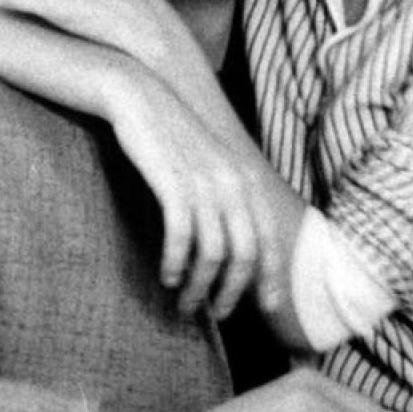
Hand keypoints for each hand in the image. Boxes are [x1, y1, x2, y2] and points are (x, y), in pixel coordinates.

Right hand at [107, 65, 295, 320]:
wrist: (142, 98)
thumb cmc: (173, 138)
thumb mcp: (212, 165)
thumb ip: (228, 197)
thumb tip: (231, 247)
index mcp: (247, 180)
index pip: (268, 239)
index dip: (271, 277)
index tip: (267, 307)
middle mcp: (233, 183)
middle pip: (245, 254)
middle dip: (233, 292)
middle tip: (217, 313)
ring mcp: (205, 183)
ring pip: (213, 252)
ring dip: (200, 286)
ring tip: (186, 304)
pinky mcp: (174, 183)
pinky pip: (181, 236)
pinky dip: (175, 263)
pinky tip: (167, 277)